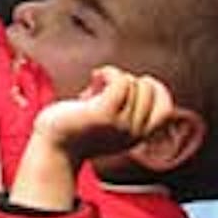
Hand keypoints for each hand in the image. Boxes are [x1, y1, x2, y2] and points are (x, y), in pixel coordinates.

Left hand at [34, 66, 174, 163]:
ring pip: (133, 84)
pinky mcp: (103, 115)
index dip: (154, 90)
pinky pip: (120, 81)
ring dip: (114, 76)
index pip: (167, 109)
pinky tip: (94, 76)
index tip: (129, 85)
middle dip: (128, 80)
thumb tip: (133, 81)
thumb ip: (125, 109)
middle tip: (103, 86)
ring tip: (95, 84)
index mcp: (138, 137)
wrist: (50, 145)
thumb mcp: (108, 120)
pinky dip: (109, 72)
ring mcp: (120, 125)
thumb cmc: (74, 128)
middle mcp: (134, 134)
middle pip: (148, 91)